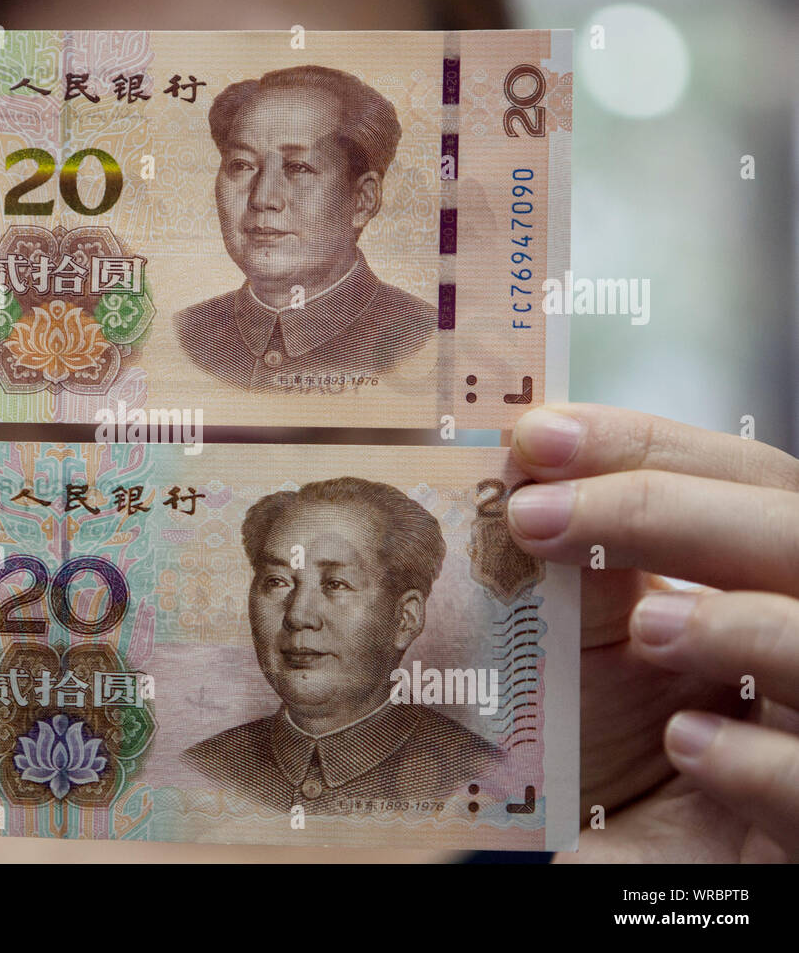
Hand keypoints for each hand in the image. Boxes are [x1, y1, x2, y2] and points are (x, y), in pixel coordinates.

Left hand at [507, 404, 798, 861]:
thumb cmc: (616, 754)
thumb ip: (594, 569)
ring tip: (647, 628)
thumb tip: (535, 464)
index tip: (538, 436)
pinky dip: (762, 762)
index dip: (649, 445)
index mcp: (769, 581)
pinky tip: (686, 745)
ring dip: (743, 622)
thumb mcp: (597, 652)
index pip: (749, 480)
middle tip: (535, 516)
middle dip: (670, 509)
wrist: (627, 869)